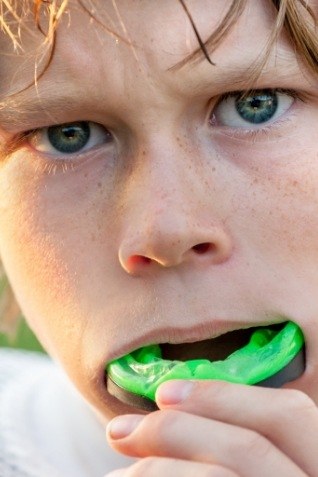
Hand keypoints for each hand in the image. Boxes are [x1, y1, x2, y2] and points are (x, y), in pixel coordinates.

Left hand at [105, 380, 317, 475]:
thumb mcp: (268, 460)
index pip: (291, 413)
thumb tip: (173, 405)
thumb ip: (244, 436)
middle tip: (120, 431)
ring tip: (119, 470)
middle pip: (249, 445)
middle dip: (176, 431)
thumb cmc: (246, 472)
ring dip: (158, 466)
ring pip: (222, 475)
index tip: (165, 390)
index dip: (226, 395)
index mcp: (317, 458)